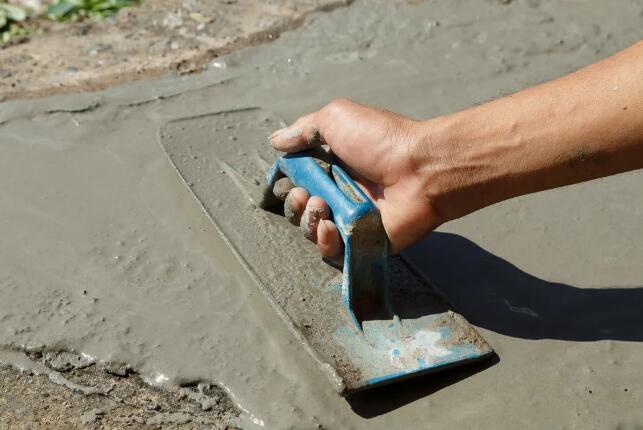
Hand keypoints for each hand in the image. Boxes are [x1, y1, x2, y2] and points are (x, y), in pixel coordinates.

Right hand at [269, 98, 443, 257]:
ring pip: (313, 231)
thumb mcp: (337, 118)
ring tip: (321, 206)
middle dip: (295, 203)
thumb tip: (276, 141)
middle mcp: (341, 192)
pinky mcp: (363, 243)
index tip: (288, 179)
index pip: (299, 181)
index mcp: (334, 165)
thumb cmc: (382, 140)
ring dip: (307, 220)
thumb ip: (304, 129)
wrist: (421, 169)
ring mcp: (352, 219)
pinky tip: (329, 227)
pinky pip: (333, 253)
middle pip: (301, 209)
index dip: (288, 183)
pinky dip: (325, 241)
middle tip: (306, 195)